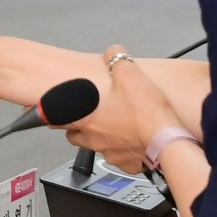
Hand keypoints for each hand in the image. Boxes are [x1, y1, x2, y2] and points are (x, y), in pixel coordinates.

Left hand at [62, 46, 182, 173]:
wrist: (167, 140)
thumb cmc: (146, 112)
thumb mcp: (129, 74)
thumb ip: (116, 59)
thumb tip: (113, 52)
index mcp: (87, 117)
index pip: (55, 118)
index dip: (51, 114)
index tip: (48, 112)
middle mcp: (94, 138)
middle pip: (74, 136)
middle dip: (77, 127)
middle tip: (89, 116)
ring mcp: (111, 153)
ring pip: (97, 147)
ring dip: (102, 138)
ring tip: (116, 126)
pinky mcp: (129, 164)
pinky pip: (120, 158)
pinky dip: (124, 150)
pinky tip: (134, 140)